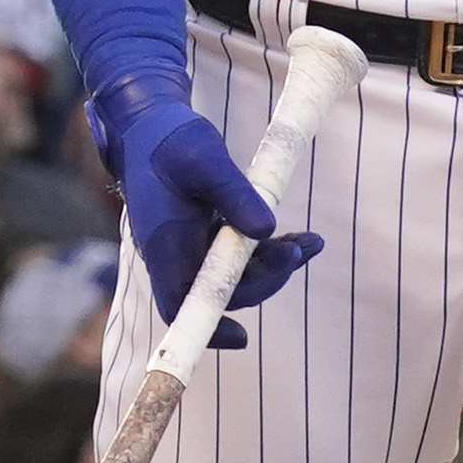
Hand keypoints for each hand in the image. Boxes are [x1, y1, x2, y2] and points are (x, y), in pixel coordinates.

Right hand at [86, 78, 321, 346]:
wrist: (150, 124)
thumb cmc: (170, 138)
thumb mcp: (204, 157)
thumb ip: (234, 193)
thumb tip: (267, 230)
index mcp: (163, 244)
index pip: (179, 304)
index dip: (208, 327)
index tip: (242, 338)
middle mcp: (176, 254)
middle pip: (221, 292)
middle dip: (264, 279)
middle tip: (296, 252)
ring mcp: (192, 247)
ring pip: (237, 274)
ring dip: (276, 265)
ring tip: (311, 243)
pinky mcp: (208, 235)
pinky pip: (244, 254)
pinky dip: (274, 249)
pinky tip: (305, 239)